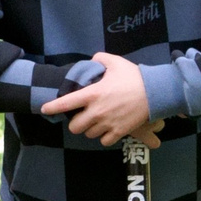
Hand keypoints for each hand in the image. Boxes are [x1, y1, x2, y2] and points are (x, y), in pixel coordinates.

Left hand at [40, 51, 163, 147]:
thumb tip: (93, 59)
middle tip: (83, 116)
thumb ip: (100, 59)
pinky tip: (108, 129)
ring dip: (90, 129)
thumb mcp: (116, 62)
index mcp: (92, 94)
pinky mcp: (119, 132)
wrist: (156, 92)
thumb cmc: (134, 76)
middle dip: (76, 122)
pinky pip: (103, 141)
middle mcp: (96, 111)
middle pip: (74, 127)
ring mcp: (107, 123)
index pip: (65, 103)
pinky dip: (104, 137)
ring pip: (88, 134)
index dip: (52, 108)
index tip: (44, 110)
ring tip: (97, 121)